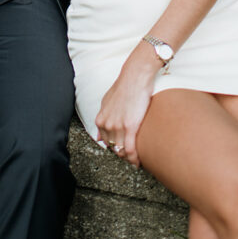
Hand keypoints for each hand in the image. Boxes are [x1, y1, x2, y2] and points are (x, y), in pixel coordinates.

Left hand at [94, 44, 160, 167]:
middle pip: (114, 149)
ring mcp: (117, 126)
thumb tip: (99, 137)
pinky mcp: (130, 127)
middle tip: (132, 156)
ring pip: (122, 151)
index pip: (106, 143)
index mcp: (100, 120)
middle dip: (123, 154)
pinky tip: (138, 162)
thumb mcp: (107, 103)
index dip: (115, 148)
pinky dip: (134, 159)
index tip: (123, 150)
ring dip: (129, 158)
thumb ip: (103, 119)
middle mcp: (107, 124)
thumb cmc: (124, 87)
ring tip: (137, 159)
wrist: (135, 77)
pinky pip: (130, 150)